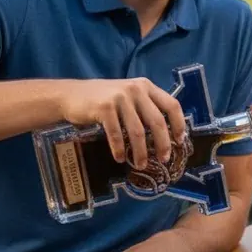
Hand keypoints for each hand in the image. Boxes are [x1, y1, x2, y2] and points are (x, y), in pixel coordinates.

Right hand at [59, 77, 186, 169]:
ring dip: (141, 151)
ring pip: (138, 131)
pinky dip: (119, 149)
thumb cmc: (103, 99)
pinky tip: (120, 158)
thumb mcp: (129, 96)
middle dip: (163, 143)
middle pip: (157, 121)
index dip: (179, 124)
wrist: (71, 95)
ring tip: (141, 164)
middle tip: (164, 159)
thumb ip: (145, 107)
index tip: (180, 141)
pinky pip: (116, 134)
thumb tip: (167, 133)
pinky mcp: (104, 107)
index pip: (172, 104)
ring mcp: (120, 97)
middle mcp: (136, 89)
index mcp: (146, 86)